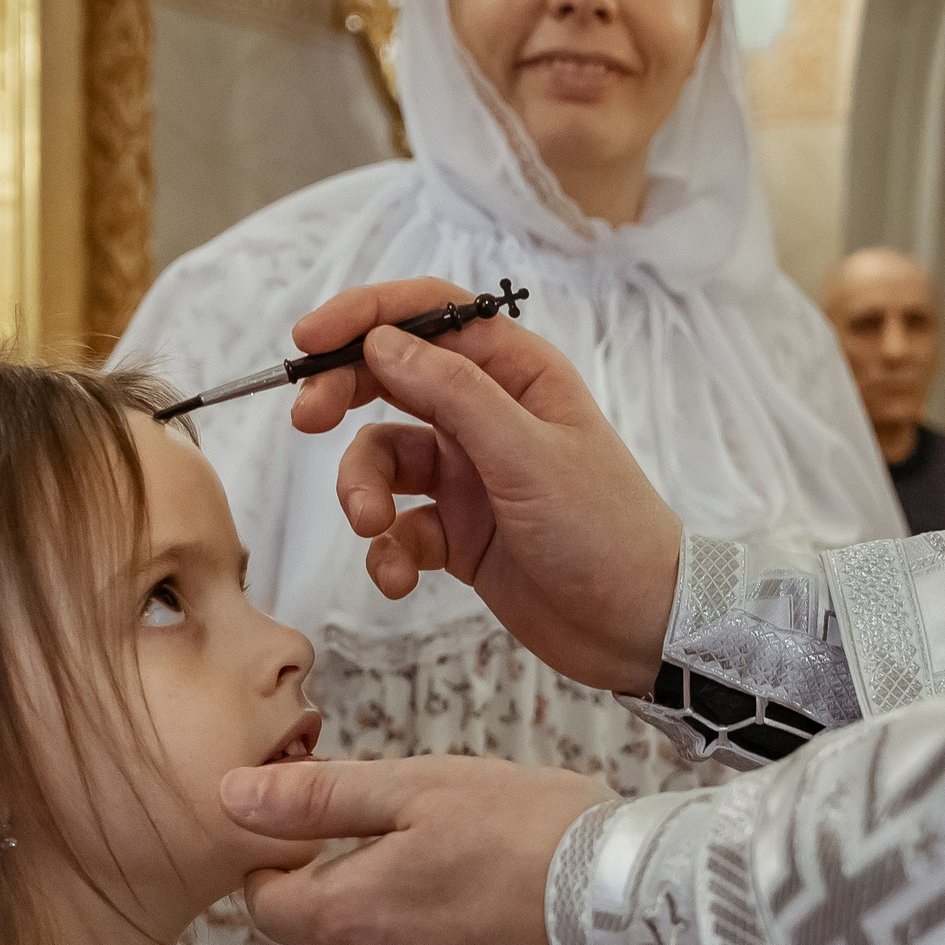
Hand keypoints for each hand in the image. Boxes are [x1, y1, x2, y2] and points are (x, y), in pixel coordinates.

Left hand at [223, 756, 637, 944]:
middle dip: (319, 923)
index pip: (267, 907)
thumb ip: (319, 798)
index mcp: (349, 916)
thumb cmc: (535, 833)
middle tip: (374, 878)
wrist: (642, 912)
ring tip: (433, 916)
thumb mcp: (423, 787)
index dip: (278, 873)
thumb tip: (228, 796)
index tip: (310, 850)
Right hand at [287, 279, 679, 695]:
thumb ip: (454, 395)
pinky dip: (387, 551)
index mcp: (518, 374)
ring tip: (372, 528)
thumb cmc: (606, 530)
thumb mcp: (527, 455)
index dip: (366, 316)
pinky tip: (398, 579)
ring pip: (384, 460)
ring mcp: (470, 475)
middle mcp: (489, 416)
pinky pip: (398, 528)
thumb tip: (383, 341)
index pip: (430, 316)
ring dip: (362, 491)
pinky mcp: (458, 534)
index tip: (309, 337)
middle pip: (391, 380)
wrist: (639, 628)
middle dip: (343, 396)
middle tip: (305, 418)